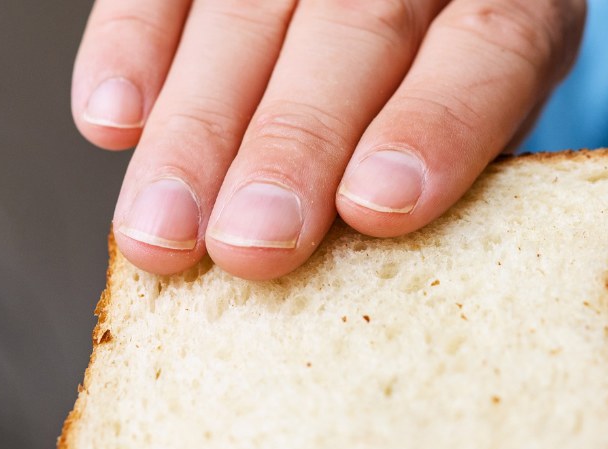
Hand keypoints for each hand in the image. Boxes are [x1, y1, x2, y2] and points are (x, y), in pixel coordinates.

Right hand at [72, 0, 585, 279]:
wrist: (425, 3)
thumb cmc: (460, 81)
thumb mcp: (495, 116)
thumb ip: (453, 161)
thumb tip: (375, 264)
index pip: (487, 48)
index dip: (434, 124)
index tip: (378, 208)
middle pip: (355, 28)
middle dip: (292, 141)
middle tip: (250, 245)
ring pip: (247, 10)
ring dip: (199, 121)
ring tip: (165, 228)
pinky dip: (133, 44)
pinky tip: (112, 121)